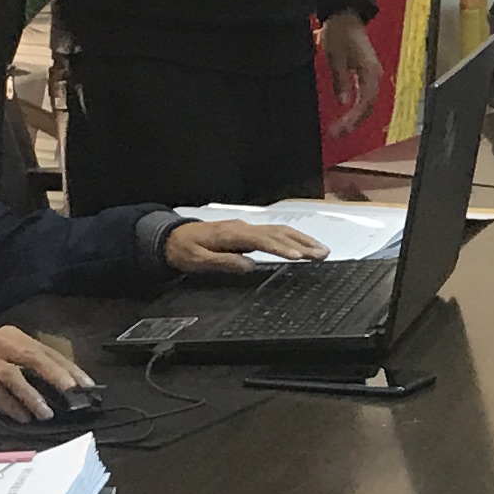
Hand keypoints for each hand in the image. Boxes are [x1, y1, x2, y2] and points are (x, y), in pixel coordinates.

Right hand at [0, 326, 90, 421]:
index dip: (67, 367)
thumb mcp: (2, 365)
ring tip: (46, 413)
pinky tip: (21, 417)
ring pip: (13, 374)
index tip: (86, 384)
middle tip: (74, 393)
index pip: (44, 350)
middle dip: (56, 376)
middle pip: (32, 356)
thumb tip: (60, 390)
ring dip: (32, 395)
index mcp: (9, 336)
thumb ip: (27, 372)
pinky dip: (8, 404)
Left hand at [164, 220, 328, 273]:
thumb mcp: (199, 260)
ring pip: (280, 231)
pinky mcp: (248, 232)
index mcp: (232, 234)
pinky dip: (292, 238)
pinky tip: (303, 246)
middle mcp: (243, 228)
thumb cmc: (185, 249)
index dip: (282, 249)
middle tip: (321, 254)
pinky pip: (275, 233)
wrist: (173, 237)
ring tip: (320, 251)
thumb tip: (249, 265)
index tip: (298, 257)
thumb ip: (225, 262)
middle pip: (278, 233)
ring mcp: (247, 228)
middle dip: (302, 244)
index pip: (263, 240)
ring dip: (302, 240)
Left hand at [321, 13, 385, 128]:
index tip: (339, 129)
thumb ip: (341, 80)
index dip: (353, 118)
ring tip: (339, 130)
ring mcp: (372, 75)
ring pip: (367, 103)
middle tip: (335, 135)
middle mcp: (375, 75)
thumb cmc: (340, 33)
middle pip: (368, 106)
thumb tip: (343, 101)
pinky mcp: (366, 74)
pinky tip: (345, 117)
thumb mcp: (335, 56)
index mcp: (370, 72)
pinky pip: (364, 96)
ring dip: (354, 118)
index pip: (366, 102)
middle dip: (353, 123)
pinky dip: (355, 109)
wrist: (345, 16)